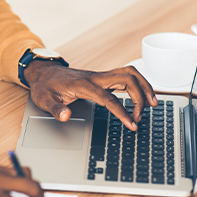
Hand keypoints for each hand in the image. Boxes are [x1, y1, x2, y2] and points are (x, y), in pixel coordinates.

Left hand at [24, 61, 157, 130]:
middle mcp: (96, 77)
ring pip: (130, 73)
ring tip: (153, 103)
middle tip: (140, 117)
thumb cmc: (45, 87)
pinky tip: (142, 96)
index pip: (109, 98)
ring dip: (144, 86)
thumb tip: (65, 116)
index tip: (132, 124)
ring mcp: (100, 76)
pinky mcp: (103, 77)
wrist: (43, 72)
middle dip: (140, 97)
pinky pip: (126, 76)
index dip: (123, 112)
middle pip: (127, 79)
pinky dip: (138, 84)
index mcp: (84, 85)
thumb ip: (55, 109)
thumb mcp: (44, 100)